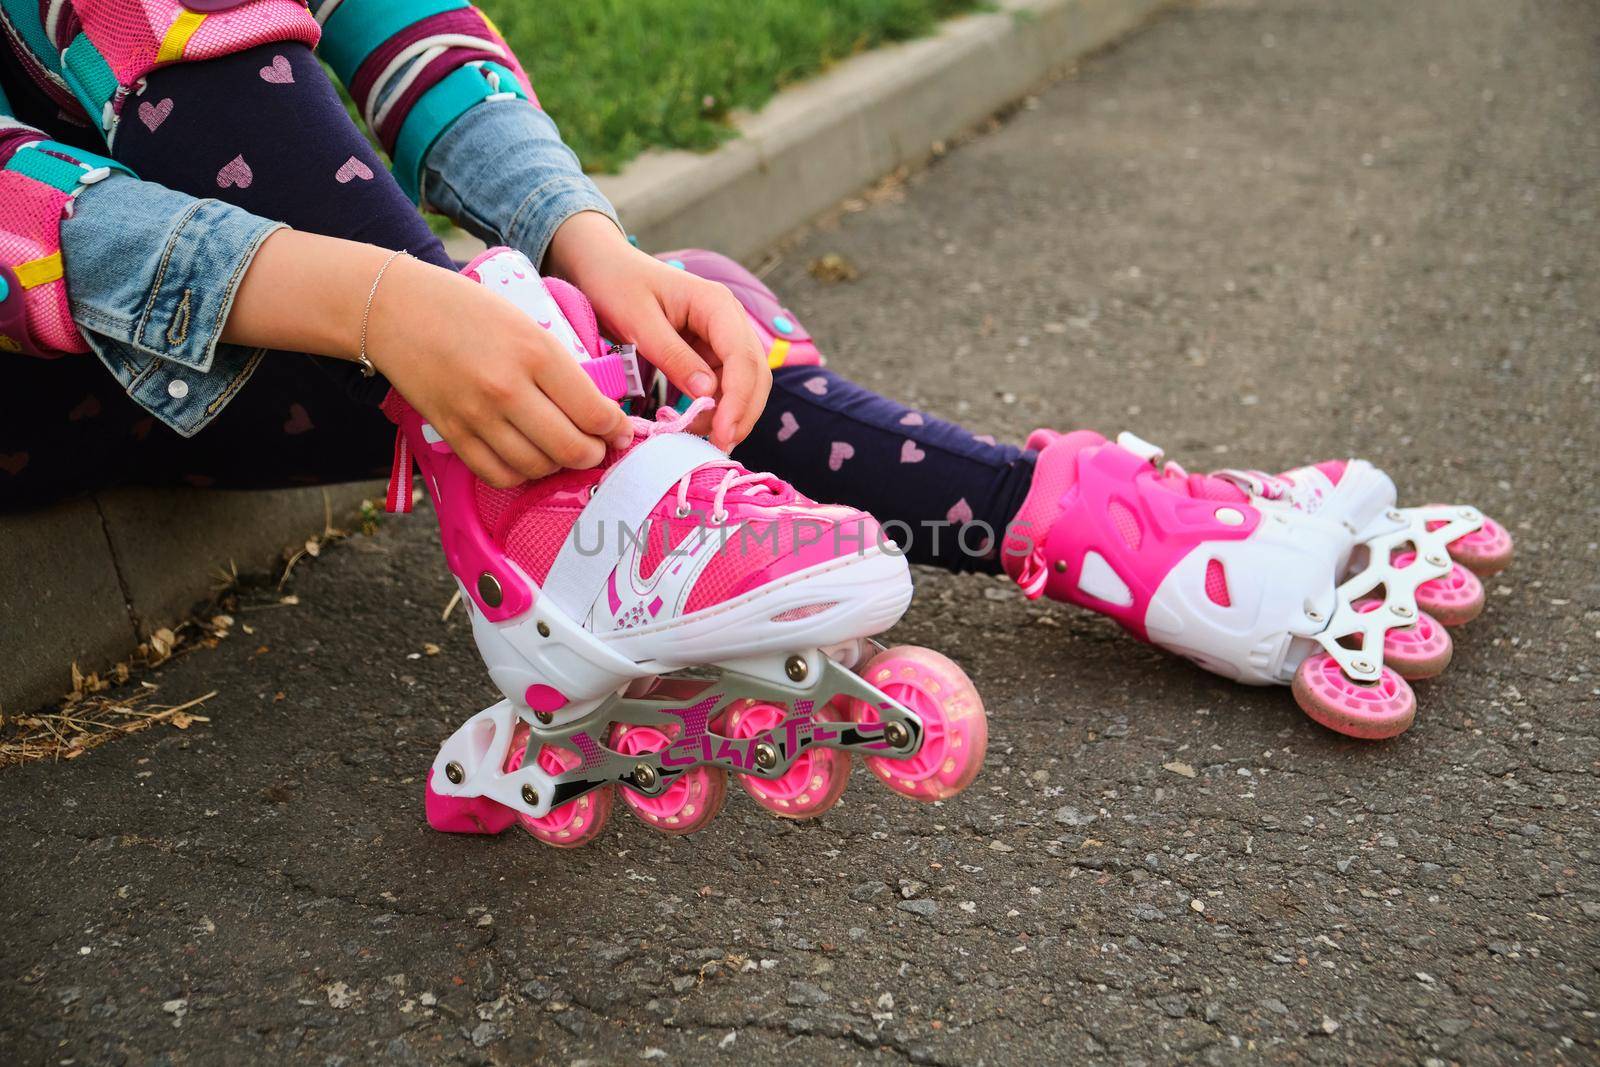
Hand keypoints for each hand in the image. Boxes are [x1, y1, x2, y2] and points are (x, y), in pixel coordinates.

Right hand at [223, 231, 631, 486]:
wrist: (396, 310)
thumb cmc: (468, 310)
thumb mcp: (527, 323)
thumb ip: (562, 365)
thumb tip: (598, 409)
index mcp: (535, 352)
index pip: (594, 411)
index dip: (616, 430)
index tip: (620, 431)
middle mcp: (508, 388)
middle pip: (570, 448)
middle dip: (594, 455)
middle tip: (599, 449)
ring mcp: (477, 415)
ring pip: (537, 467)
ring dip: (558, 466)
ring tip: (563, 452)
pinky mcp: (452, 433)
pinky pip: (498, 474)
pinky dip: (520, 475)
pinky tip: (528, 459)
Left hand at [544, 212, 769, 451]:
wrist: (601, 265)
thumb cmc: (616, 284)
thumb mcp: (638, 321)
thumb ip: (673, 356)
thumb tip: (708, 394)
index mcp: (717, 305)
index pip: (743, 358)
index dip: (739, 400)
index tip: (722, 434)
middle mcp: (728, 320)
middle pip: (754, 374)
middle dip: (741, 414)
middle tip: (717, 448)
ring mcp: (720, 336)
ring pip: (743, 383)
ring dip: (730, 414)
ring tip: (699, 438)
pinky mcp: (708, 351)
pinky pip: (722, 384)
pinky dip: (715, 408)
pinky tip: (695, 423)